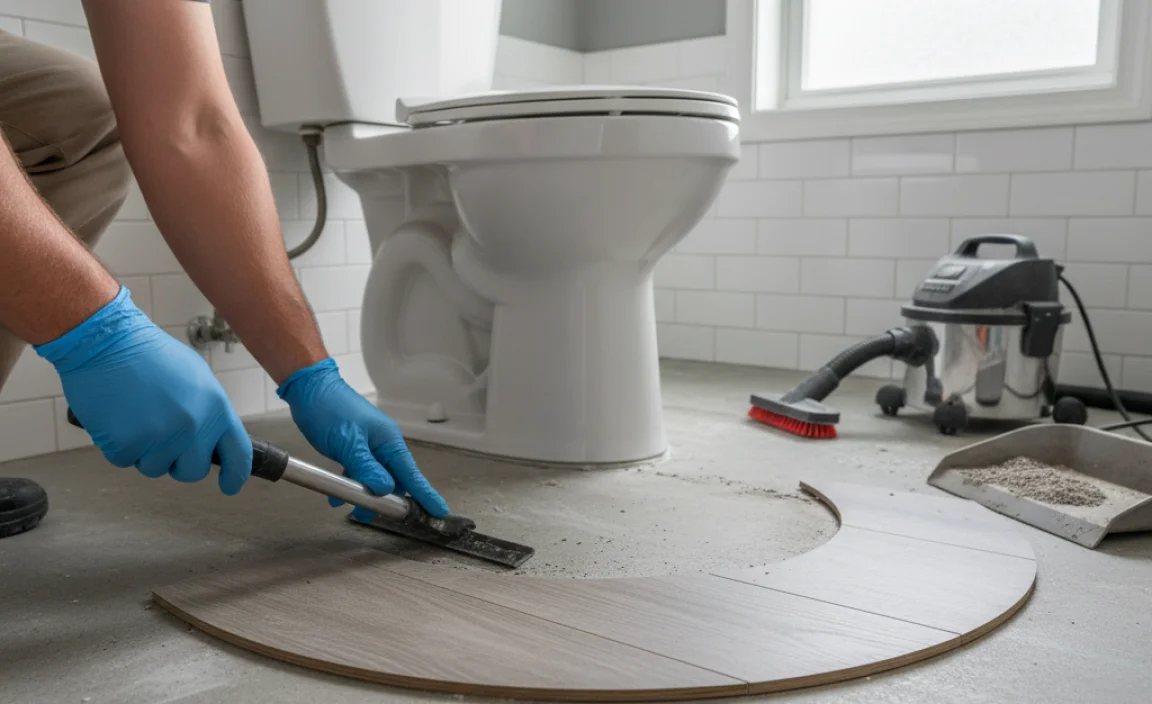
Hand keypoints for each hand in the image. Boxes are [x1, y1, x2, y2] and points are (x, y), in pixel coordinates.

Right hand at [34, 286, 251, 494]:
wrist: (108, 341)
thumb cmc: (150, 355)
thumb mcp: (197, 378)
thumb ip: (208, 412)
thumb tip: (211, 439)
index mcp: (216, 408)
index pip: (238, 454)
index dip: (235, 475)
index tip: (230, 485)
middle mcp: (193, 427)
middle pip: (192, 471)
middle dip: (178, 463)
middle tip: (162, 440)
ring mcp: (160, 438)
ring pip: (155, 468)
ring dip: (145, 452)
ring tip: (137, 417)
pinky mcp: (127, 445)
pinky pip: (125, 461)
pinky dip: (119, 445)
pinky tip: (118, 418)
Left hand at [277, 358, 449, 518]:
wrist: (310, 389)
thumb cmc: (330, 409)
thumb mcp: (348, 442)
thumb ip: (366, 468)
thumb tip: (385, 490)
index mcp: (389, 442)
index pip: (412, 474)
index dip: (426, 495)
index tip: (439, 512)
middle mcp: (383, 446)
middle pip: (394, 481)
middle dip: (386, 501)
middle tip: (372, 515)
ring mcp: (369, 448)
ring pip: (375, 479)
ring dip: (364, 495)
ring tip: (351, 509)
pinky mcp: (354, 449)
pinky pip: (359, 473)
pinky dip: (350, 486)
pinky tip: (336, 497)